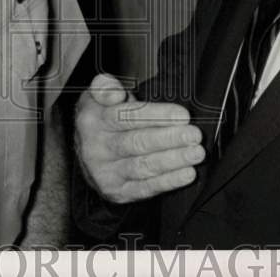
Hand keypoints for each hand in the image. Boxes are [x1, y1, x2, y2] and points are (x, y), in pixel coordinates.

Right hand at [75, 73, 204, 203]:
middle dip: (169, 139)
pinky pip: (145, 188)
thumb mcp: (95, 95)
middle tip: (193, 135)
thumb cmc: (100, 118)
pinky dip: (168, 182)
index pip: (126, 117)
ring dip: (173, 160)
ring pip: (143, 167)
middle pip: (137, 143)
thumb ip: (105, 86)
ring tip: (195, 153)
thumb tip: (115, 93)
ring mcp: (105, 173)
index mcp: (92, 121)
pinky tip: (186, 173)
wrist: (84, 152)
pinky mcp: (117, 192)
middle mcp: (95, 149)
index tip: (182, 115)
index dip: (156, 116)